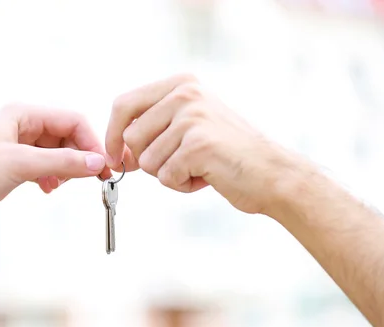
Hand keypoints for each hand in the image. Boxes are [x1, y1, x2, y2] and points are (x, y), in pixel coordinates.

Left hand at [0, 104, 111, 232]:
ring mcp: (15, 148)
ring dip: (66, 168)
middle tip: (95, 178)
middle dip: (81, 156)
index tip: (105, 165)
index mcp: (21, 114)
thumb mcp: (20, 163)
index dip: (91, 141)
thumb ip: (63, 162)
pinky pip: (43, 168)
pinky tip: (48, 189)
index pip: (70, 120)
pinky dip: (52, 177)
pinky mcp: (10, 168)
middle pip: (65, 136)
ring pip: (56, 153)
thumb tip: (97, 162)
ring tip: (63, 184)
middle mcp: (20, 127)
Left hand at [104, 74, 301, 214]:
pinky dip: (182, 185)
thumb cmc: (226, 155)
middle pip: (130, 136)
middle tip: (176, 164)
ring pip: (147, 161)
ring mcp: (192, 117)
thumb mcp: (189, 126)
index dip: (112, 136)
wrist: (271, 173)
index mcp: (181, 84)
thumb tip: (116, 150)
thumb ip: (154, 128)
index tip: (114, 157)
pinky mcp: (198, 144)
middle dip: (145, 160)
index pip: (123, 104)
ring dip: (168, 174)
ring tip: (199, 167)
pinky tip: (207, 176)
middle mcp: (185, 94)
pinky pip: (165, 176)